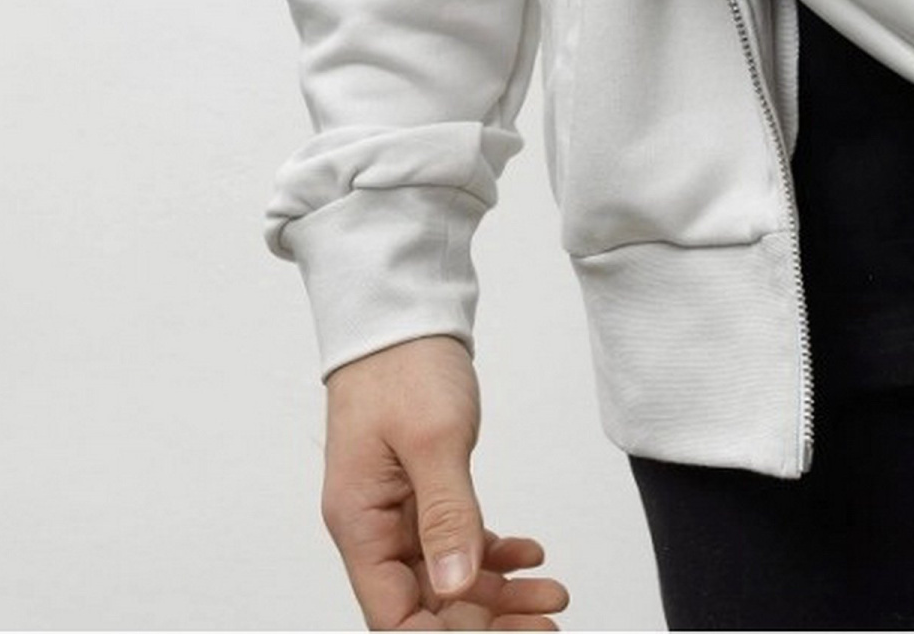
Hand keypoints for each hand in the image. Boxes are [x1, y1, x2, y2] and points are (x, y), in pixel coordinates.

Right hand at [321, 334, 569, 628]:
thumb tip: (455, 587)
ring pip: (446, 579)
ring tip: (553, 598)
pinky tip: (531, 555)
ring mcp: (396, 510)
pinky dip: (493, 554)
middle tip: (546, 626)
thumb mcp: (432, 437)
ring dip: (498, 594)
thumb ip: (446, 514)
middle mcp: (373, 527)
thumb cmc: (404, 363)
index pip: (394, 618)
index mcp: (360, 523)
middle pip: (425, 607)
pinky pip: (455, 541)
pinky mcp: (420, 490)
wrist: (401, 312)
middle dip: (485, 623)